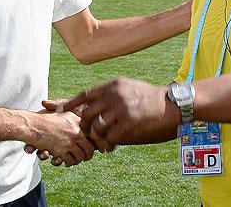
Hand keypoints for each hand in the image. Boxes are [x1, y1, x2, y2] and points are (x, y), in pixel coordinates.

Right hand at [23, 108, 95, 167]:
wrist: (33, 125)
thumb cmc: (47, 118)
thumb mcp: (63, 113)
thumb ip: (75, 118)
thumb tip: (88, 122)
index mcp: (77, 122)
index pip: (94, 134)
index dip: (98, 142)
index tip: (99, 146)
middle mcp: (76, 132)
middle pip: (90, 148)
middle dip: (88, 155)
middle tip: (86, 157)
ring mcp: (69, 142)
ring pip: (80, 157)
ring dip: (78, 160)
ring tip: (75, 160)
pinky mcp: (61, 151)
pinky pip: (70, 161)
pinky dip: (68, 163)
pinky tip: (66, 161)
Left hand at [62, 78, 179, 146]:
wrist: (172, 104)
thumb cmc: (150, 97)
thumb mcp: (129, 87)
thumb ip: (111, 93)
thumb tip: (93, 103)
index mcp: (113, 85)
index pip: (85, 94)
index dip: (70, 103)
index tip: (58, 109)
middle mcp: (114, 95)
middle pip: (87, 113)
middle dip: (84, 126)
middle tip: (86, 133)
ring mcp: (121, 109)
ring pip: (97, 127)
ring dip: (97, 137)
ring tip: (101, 142)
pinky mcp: (129, 123)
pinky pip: (110, 137)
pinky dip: (108, 144)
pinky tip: (111, 146)